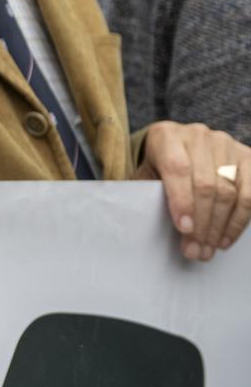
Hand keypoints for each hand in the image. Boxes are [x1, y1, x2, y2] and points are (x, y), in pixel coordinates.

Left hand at [138, 121, 250, 260]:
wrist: (179, 146)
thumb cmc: (158, 167)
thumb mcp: (146, 174)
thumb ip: (149, 193)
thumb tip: (164, 227)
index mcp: (166, 136)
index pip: (177, 169)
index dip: (182, 201)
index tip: (184, 230)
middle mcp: (198, 136)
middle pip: (206, 185)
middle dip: (202, 224)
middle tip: (196, 251)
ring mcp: (226, 144)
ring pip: (229, 192)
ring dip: (220, 227)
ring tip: (209, 249)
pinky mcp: (247, 156)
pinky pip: (250, 194)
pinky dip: (239, 220)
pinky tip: (226, 238)